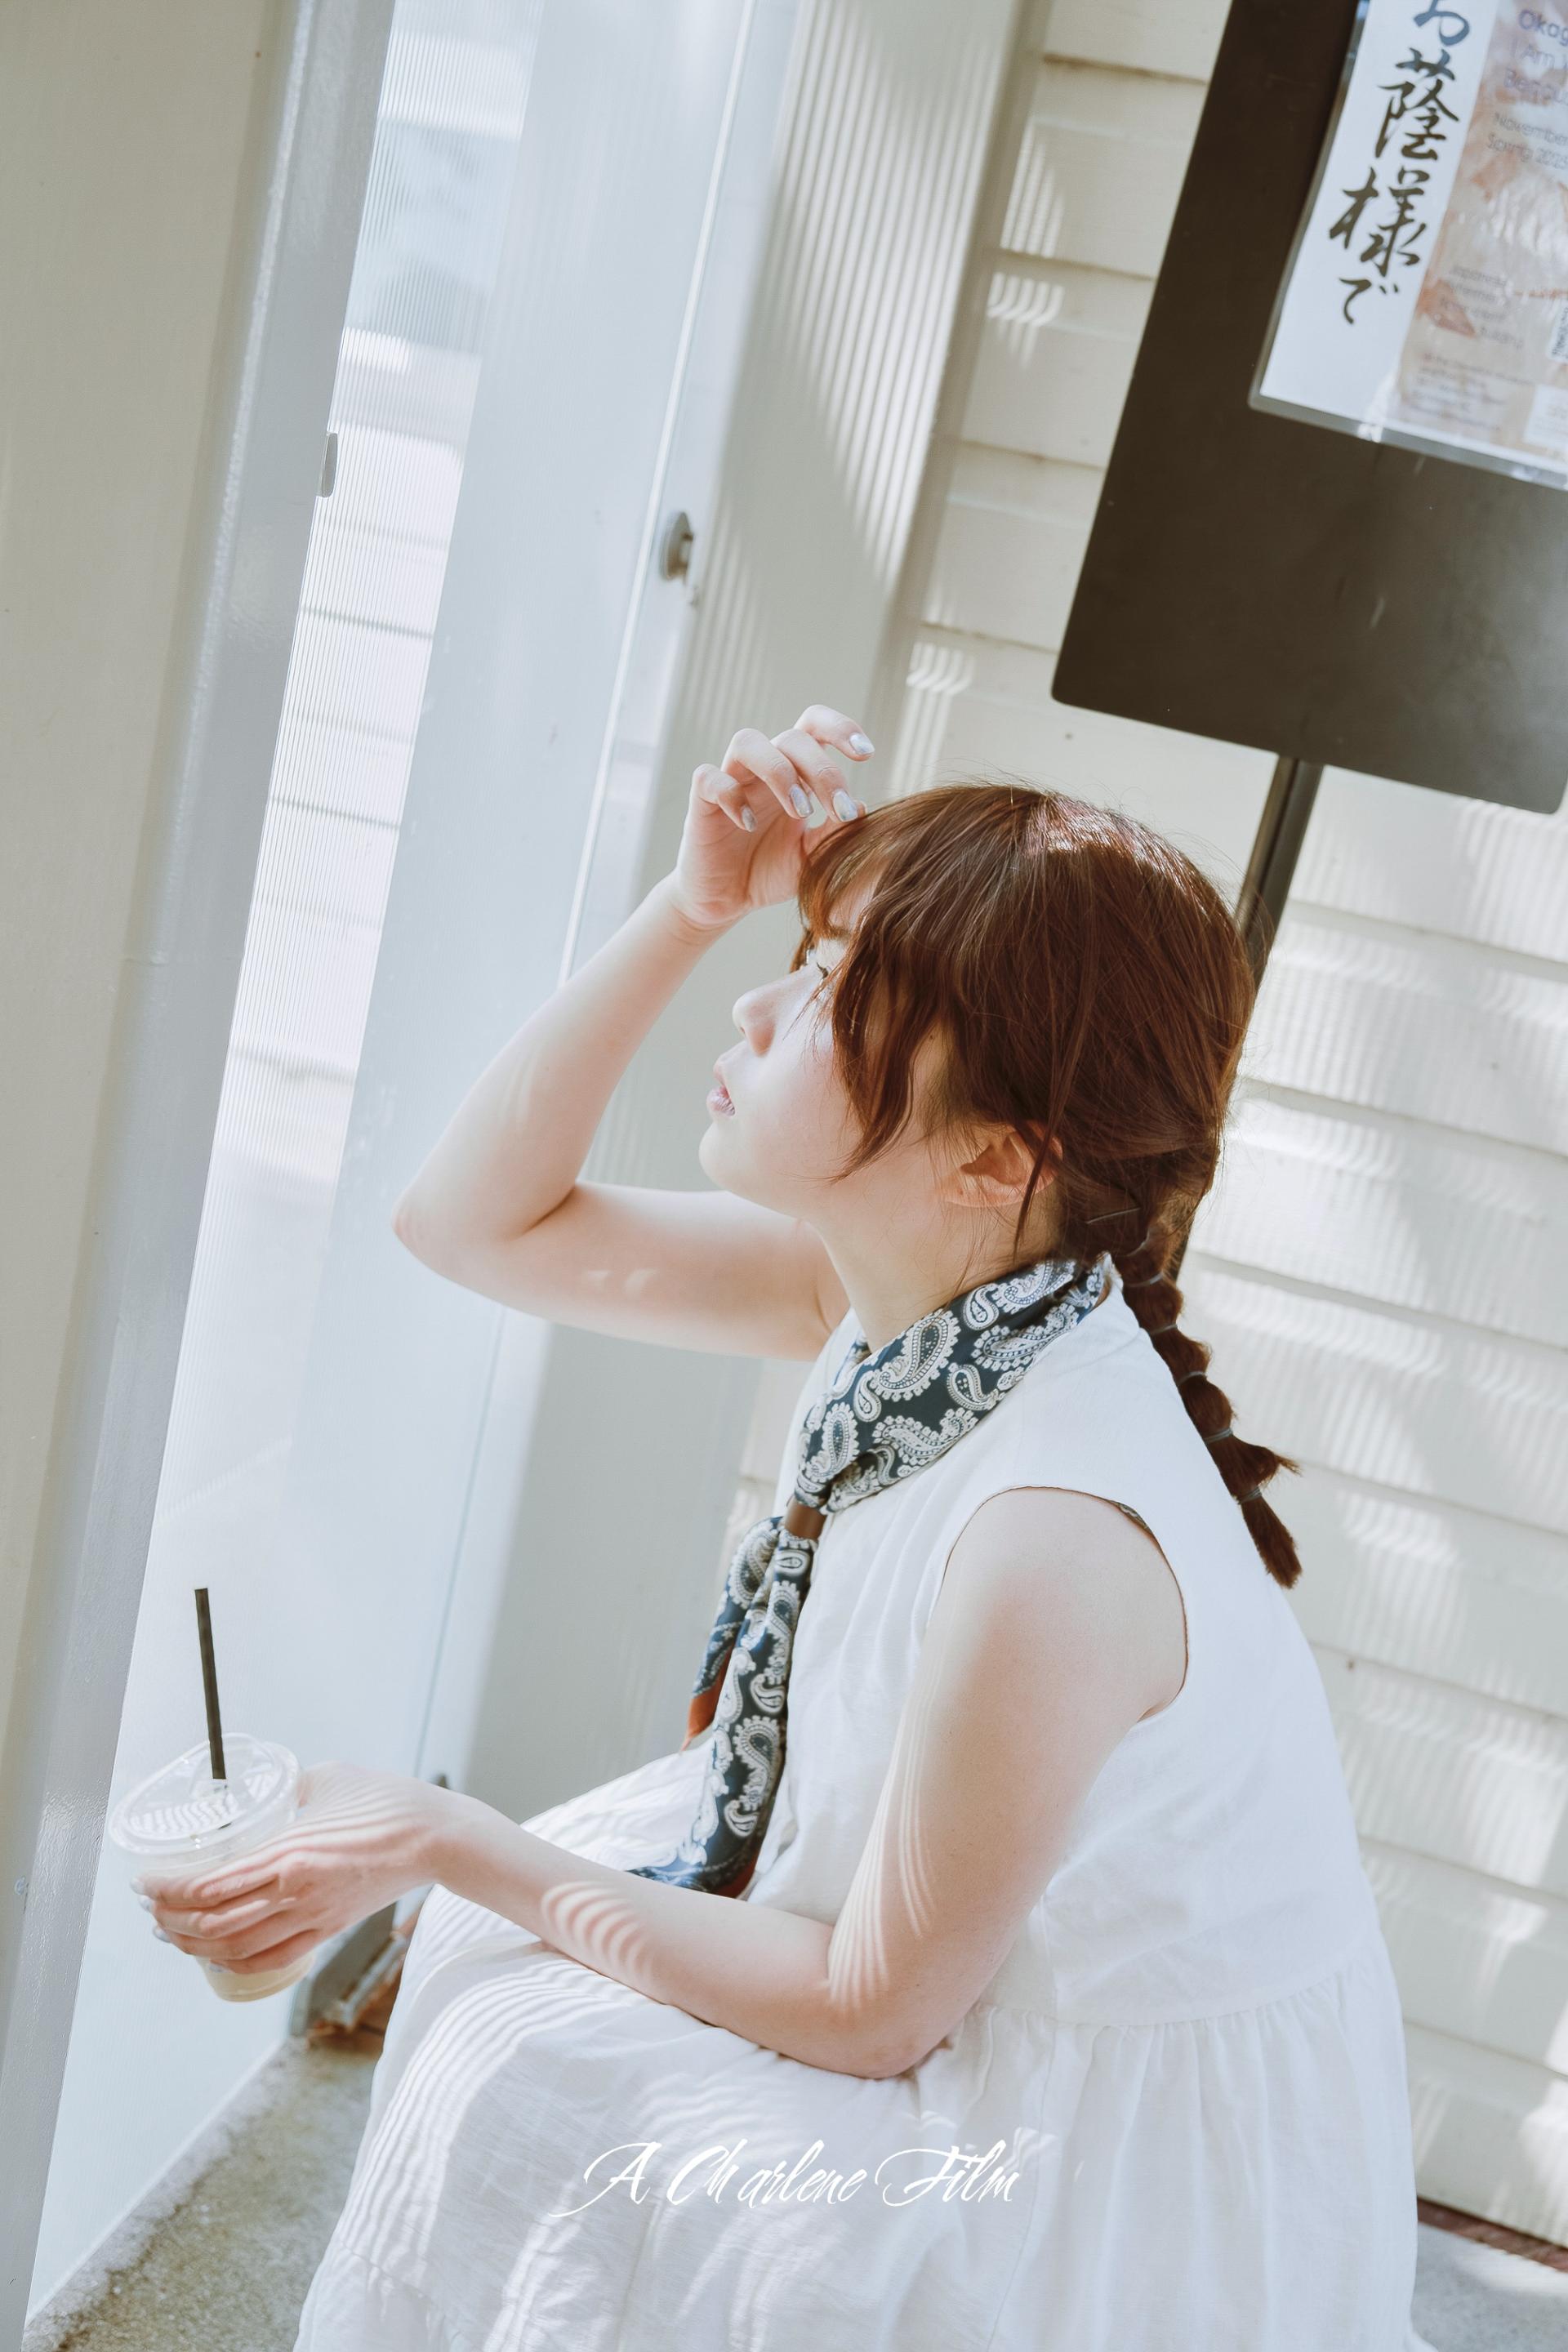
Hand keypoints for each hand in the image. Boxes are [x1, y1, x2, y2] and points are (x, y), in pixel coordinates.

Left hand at [136, 1760, 451, 1978]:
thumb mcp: (329, 1777)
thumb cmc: (388, 1801)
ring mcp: (312, 1917)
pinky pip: (271, 1960)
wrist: (436, 1838)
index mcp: (290, 1854)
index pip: (209, 1885)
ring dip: (194, 1945)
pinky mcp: (328, 1929)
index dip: (168, 1890)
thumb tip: (264, 1788)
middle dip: (169, 1921)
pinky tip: (217, 1955)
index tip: (144, 1881)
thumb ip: (291, 1786)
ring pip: (235, 1949)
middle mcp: (295, 1893)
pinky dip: (234, 1963)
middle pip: (212, 1925)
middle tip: (148, 1907)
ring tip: (170, 1933)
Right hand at [667, 705, 873, 935]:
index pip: (815, 728)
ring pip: (747, 741)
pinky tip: (748, 824)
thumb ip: (835, 834)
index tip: (867, 755)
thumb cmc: (770, 871)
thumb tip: (860, 808)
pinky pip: (709, 778)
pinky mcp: (702, 802)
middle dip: (822, 770)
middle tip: (838, 809)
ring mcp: (731, 780)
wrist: (727, 901)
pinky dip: (731, 795)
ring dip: (779, 772)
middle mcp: (763, 769)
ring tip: (799, 812)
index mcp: (795, 773)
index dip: (841, 729)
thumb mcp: (813, 857)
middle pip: (792, 737)